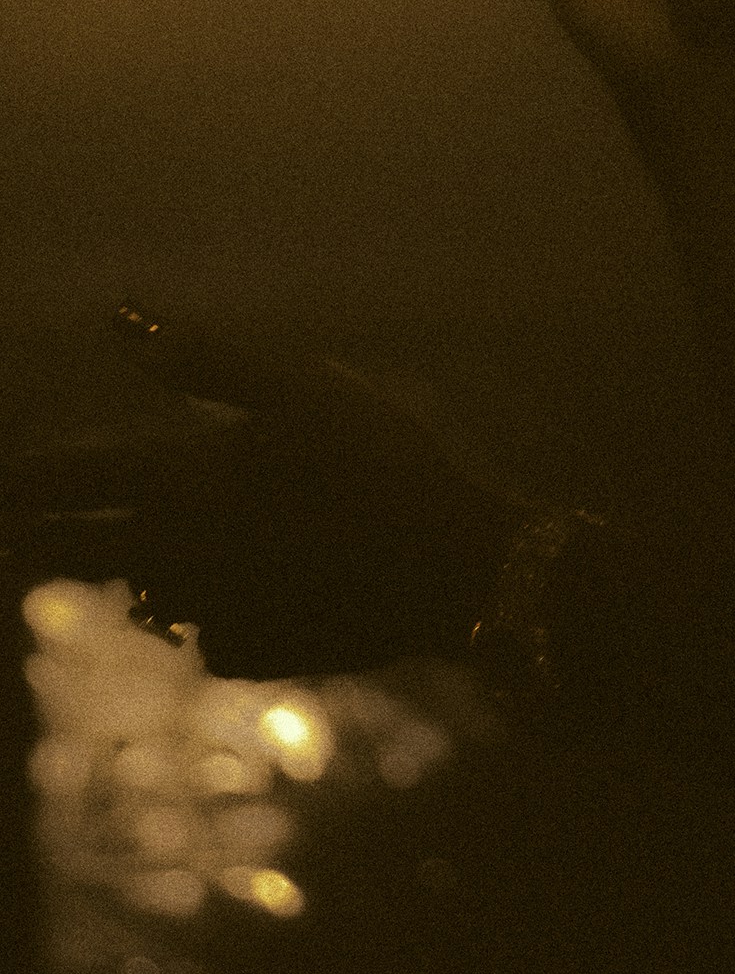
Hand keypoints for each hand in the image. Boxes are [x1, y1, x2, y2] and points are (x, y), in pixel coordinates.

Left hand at [0, 305, 519, 678]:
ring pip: (141, 596)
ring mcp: (208, 613)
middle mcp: (175, 555)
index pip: (69, 481)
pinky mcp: (250, 653)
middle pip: (73, 557)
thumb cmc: (378, 456)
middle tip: (9, 538)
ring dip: (130, 575)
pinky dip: (214, 609)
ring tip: (130, 557)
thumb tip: (119, 319)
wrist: (451, 565)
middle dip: (36, 543)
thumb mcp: (300, 384)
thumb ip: (203, 356)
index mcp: (180, 480)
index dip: (24, 481)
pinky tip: (255, 587)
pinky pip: (208, 630)